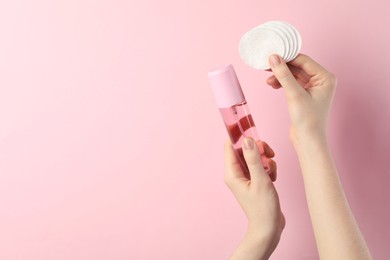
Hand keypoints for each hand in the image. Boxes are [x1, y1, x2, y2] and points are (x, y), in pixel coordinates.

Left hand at [224, 138, 284, 259]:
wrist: (269, 228)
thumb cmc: (263, 208)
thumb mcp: (260, 180)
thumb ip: (254, 158)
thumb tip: (247, 140)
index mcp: (232, 173)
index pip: (230, 146)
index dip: (239, 136)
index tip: (251, 129)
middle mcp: (235, 174)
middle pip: (244, 149)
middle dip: (258, 149)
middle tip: (269, 154)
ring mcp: (244, 177)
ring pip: (254, 157)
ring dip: (265, 160)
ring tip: (272, 172)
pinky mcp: (253, 181)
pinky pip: (259, 166)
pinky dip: (268, 168)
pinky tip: (273, 178)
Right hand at [267, 54, 336, 142]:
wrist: (308, 140)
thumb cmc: (307, 119)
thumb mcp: (294, 94)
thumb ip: (284, 75)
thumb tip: (274, 58)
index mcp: (325, 77)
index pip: (304, 60)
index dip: (287, 58)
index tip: (272, 56)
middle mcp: (321, 80)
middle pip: (298, 67)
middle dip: (282, 68)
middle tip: (267, 66)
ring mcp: (313, 88)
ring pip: (293, 75)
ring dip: (280, 76)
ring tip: (269, 81)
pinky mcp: (304, 95)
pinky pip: (292, 83)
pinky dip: (282, 82)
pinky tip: (273, 85)